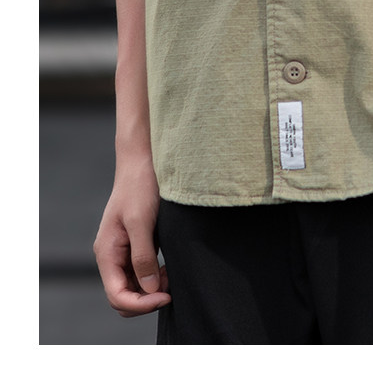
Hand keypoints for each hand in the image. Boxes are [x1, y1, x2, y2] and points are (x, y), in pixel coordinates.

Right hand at [93, 156, 170, 317]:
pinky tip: (168, 266)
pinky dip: (155, 276)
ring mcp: (123, 251)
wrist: (143, 162)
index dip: (141, 304)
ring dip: (152, 288)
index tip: (166, 296)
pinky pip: (142, 272)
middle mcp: (112, 256)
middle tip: (171, 285)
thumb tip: (149, 290)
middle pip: (124, 296)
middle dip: (147, 299)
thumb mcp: (141, 221)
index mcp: (107, 253)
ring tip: (171, 273)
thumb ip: (143, 257)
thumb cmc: (140, 186)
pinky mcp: (136, 244)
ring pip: (134, 286)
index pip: (117, 296)